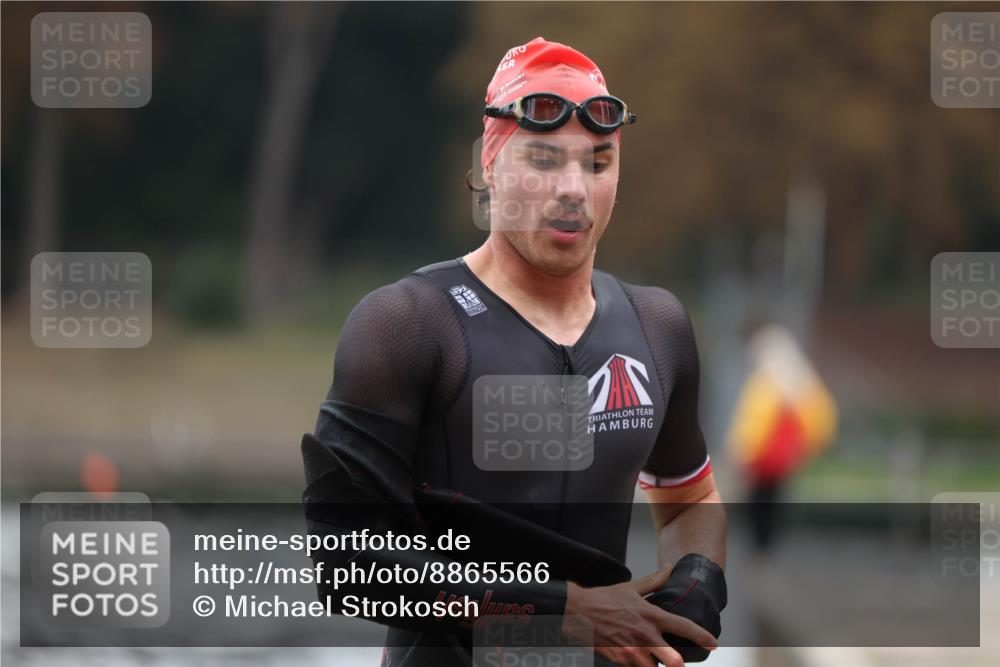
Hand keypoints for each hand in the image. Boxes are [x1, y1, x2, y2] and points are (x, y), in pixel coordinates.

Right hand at [562, 566, 717, 666]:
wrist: (576, 611)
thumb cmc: (603, 599)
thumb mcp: (631, 588)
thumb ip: (654, 580)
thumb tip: (669, 568)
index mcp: (651, 616)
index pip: (684, 627)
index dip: (702, 637)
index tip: (713, 644)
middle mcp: (645, 635)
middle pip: (674, 660)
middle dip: (679, 663)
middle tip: (679, 661)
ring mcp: (632, 650)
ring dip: (655, 664)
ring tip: (651, 657)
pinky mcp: (620, 660)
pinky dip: (638, 665)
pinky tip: (635, 658)